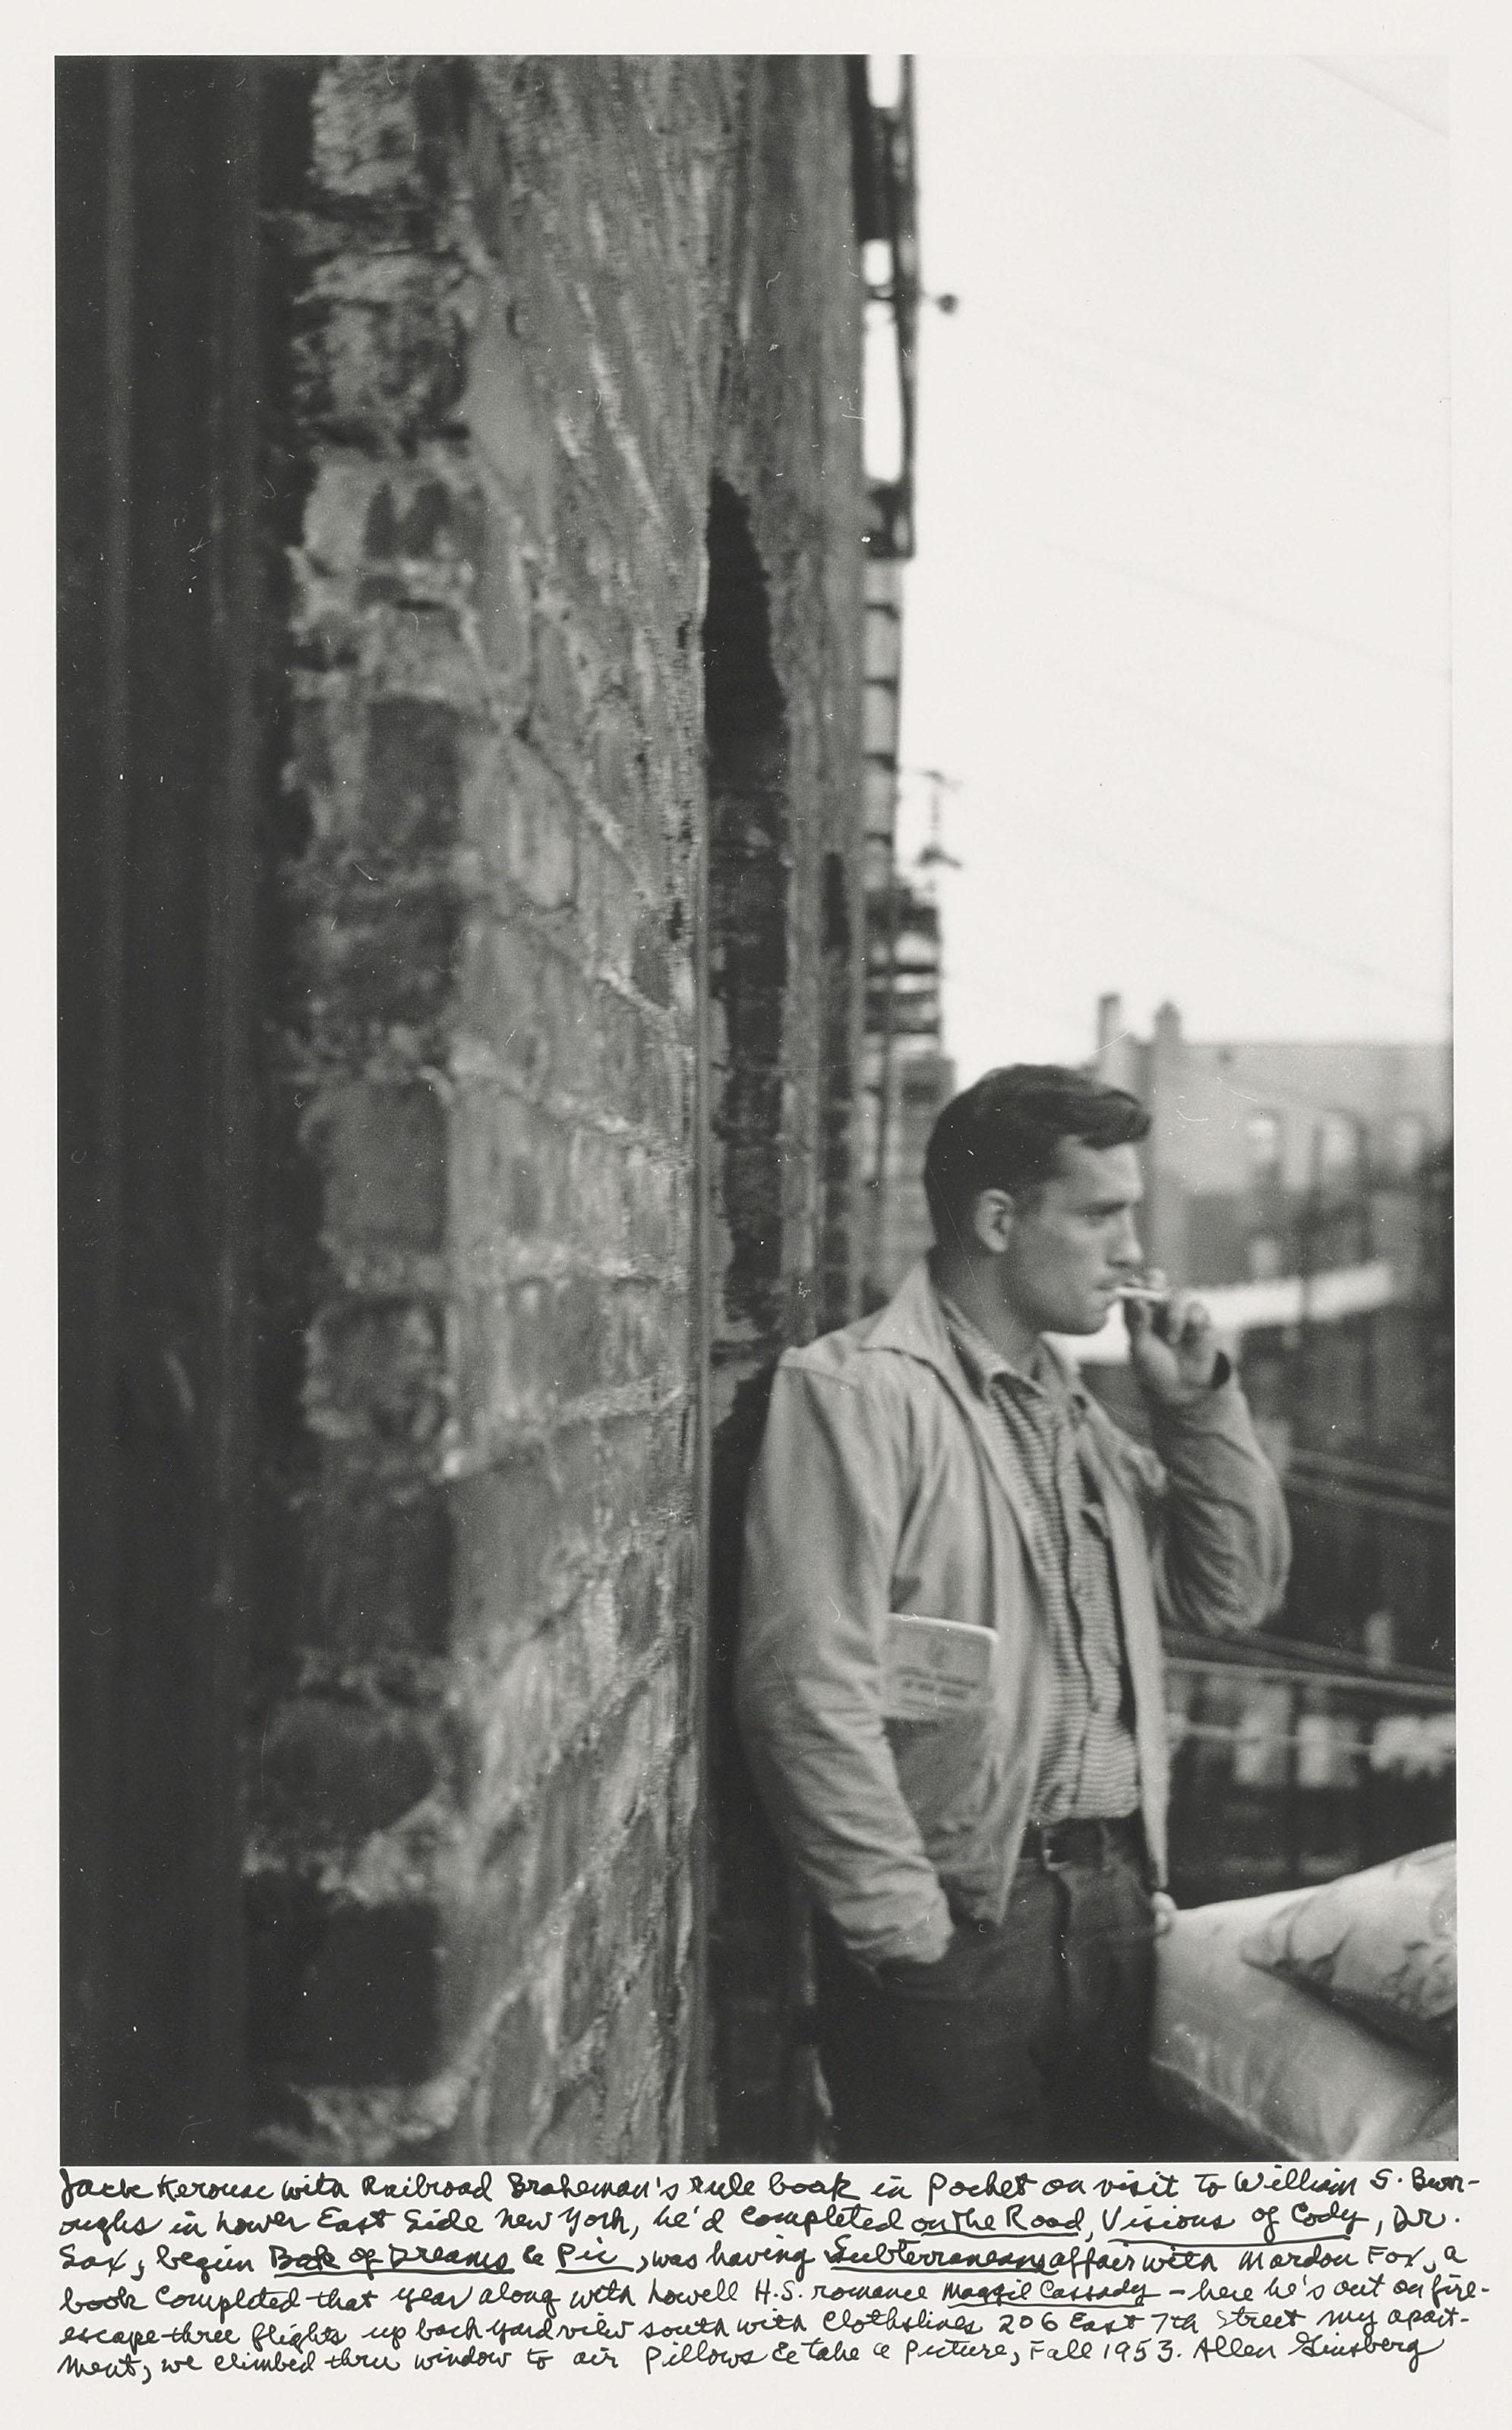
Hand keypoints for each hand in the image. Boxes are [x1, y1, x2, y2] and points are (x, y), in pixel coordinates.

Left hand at [1123, 1273, 1223, 1405]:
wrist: (1180, 1386)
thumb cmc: (1153, 1365)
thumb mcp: (1139, 1348)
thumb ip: (1136, 1323)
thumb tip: (1135, 1300)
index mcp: (1140, 1309)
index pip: (1135, 1286)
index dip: (1135, 1282)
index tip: (1133, 1286)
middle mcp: (1159, 1305)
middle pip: (1158, 1280)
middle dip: (1155, 1281)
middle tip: (1153, 1288)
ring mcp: (1181, 1310)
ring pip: (1180, 1294)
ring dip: (1174, 1315)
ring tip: (1171, 1339)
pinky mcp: (1201, 1319)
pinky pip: (1198, 1309)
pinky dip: (1191, 1321)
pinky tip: (1185, 1339)